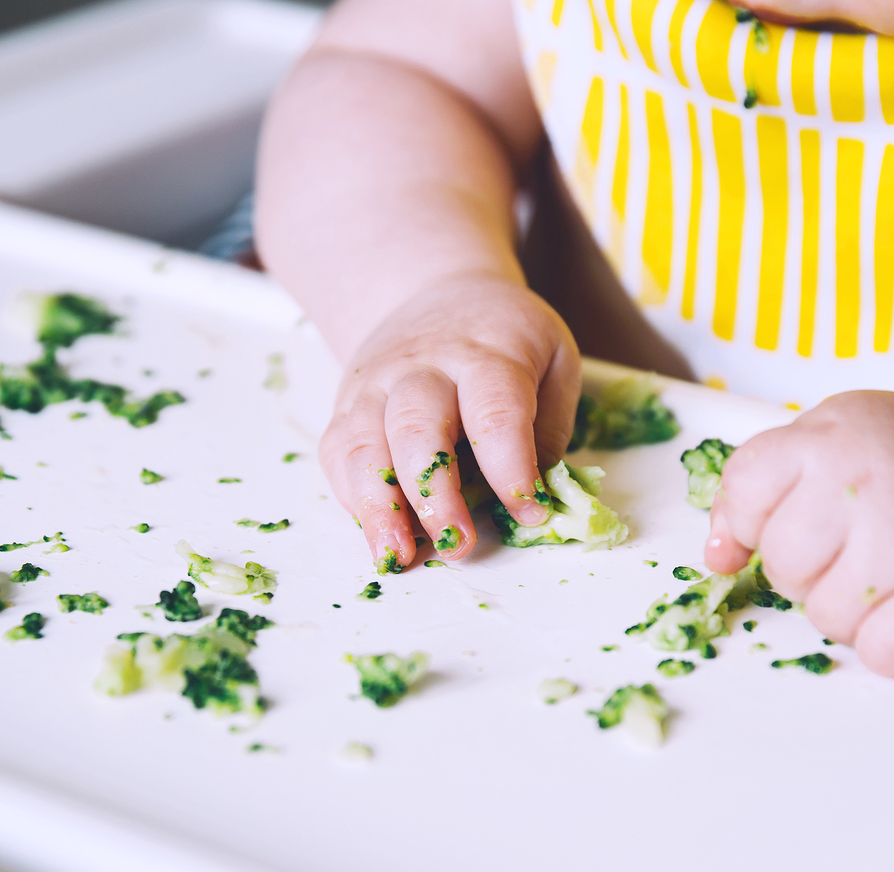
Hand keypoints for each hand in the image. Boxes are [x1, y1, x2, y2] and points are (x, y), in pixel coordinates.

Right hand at [319, 270, 580, 569]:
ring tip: (397, 556)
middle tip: (458, 544)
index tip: (530, 511)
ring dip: (378, 506)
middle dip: (434, 494)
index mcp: (486, 354)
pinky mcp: (348, 407)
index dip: (511, 467)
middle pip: (418, 428)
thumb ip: (550, 427)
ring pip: (365, 445)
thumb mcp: (553, 360)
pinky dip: (353, 499)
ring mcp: (377, 386)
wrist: (435, 292)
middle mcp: (423, 367)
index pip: (495, 412)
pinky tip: (379, 534)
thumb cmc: (505, 339)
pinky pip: (339, 455)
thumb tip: (540, 497)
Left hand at [703, 391, 893, 676]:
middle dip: (807, 569)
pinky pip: (880, 655)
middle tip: (855, 543)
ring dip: (849, 608)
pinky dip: (890, 643)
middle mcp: (864, 483)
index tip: (800, 512)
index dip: (758, 519)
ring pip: (825, 618)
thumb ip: (755, 488)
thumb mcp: (821, 440)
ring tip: (888, 569)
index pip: (744, 497)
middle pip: (783, 566)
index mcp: (825, 438)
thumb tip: (718, 559)